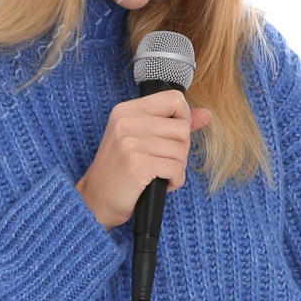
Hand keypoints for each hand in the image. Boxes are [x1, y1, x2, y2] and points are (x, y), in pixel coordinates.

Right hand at [75, 90, 212, 229]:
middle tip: (164, 162)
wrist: (95, 201)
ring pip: (181, 150)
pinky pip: (176, 168)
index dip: (184, 118)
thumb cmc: (119, 172)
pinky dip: (175, 181)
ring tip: (160, 175)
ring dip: (177, 168)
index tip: (174, 137)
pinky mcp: (137, 164)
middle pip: (182, 127)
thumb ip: (173, 124)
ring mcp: (131, 143)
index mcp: (127, 111)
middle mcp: (128, 122)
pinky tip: (162, 184)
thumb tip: (205, 115)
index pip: (174, 99)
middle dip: (181, 150)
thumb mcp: (141, 139)